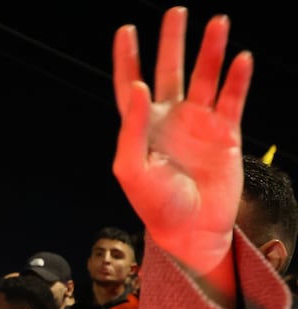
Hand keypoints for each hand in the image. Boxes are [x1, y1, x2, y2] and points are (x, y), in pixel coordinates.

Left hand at [112, 7, 252, 304]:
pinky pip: (233, 99)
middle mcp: (170, 120)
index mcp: (142, 128)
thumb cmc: (155, 205)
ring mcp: (199, 124)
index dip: (127, 59)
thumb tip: (138, 86)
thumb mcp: (131, 169)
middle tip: (176, 12)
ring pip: (205, 78)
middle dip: (173, 41)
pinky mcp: (225, 134)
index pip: (131, 86)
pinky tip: (240, 59)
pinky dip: (237, 80)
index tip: (125, 31)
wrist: (191, 229)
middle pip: (170, 71)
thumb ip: (131, 128)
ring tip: (217, 23)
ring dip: (210, 52)